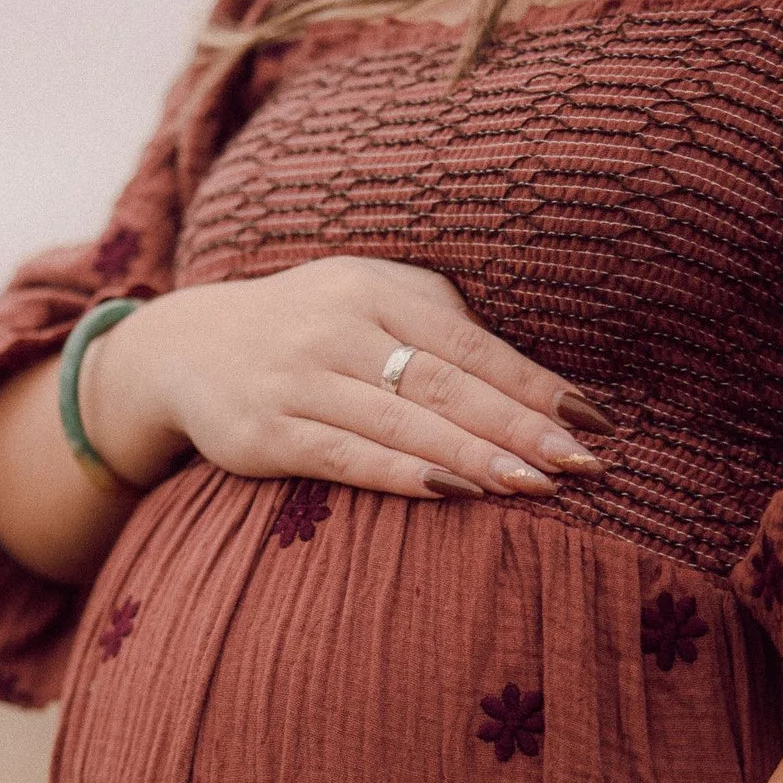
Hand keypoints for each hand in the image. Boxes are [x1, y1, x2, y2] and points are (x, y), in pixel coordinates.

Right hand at [81, 255, 614, 499]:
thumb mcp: (370, 299)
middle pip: (446, 384)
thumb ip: (439, 325)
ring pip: (402, 423)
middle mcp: (338, 327)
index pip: (471, 343)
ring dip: (474, 457)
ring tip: (536, 486)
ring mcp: (299, 380)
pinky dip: (403, 475)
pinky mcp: (266, 432)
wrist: (187, 349)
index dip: (534, 383)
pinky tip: (453, 494)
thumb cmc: (309, 326)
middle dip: (519, 426)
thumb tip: (536, 382)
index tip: (595, 419)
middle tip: (582, 463)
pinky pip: (347, 456)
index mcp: (376, 287)